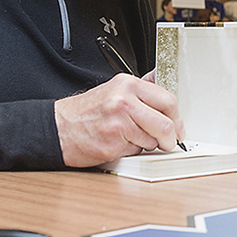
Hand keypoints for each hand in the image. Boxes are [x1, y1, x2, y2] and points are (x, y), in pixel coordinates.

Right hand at [54, 73, 183, 166]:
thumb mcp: (115, 91)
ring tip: (130, 137)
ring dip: (148, 144)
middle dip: (171, 137)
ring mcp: (119, 123)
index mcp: (127, 84)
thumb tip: (168, 102)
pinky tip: (118, 143)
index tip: (178, 127)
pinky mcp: (113, 144)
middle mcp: (124, 101)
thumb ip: (142, 95)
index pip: (168, 100)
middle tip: (168, 142)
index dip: (177, 118)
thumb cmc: (86, 113)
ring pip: (153, 140)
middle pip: (166, 123)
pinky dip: (132, 151)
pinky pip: (137, 151)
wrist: (58, 128)